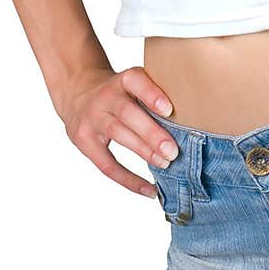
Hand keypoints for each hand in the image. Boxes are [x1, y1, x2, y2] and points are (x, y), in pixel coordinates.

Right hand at [59, 65, 177, 198]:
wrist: (77, 92)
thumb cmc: (118, 92)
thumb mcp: (131, 84)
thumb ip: (153, 94)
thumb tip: (191, 116)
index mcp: (120, 80)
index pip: (133, 80)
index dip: (151, 93)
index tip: (169, 109)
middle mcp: (104, 97)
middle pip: (127, 113)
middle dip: (152, 133)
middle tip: (174, 150)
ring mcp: (92, 120)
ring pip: (118, 135)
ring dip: (144, 151)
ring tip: (166, 163)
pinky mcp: (85, 142)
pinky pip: (107, 164)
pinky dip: (129, 180)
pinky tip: (149, 189)